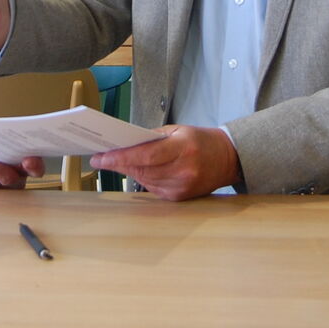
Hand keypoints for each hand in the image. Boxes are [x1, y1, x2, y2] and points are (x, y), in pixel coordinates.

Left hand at [89, 125, 242, 200]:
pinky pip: (153, 188)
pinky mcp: (179, 197)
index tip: (101, 157)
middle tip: (101, 158)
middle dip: (119, 164)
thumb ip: (153, 137)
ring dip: (129, 171)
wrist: (228, 159)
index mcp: (183, 148)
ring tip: (114, 162)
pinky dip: (143, 179)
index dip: (120, 158)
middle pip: (142, 170)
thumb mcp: (178, 130)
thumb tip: (125, 145)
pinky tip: (137, 170)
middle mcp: (183, 170)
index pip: (145, 156)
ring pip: (144, 180)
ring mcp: (182, 186)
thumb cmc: (201, 141)